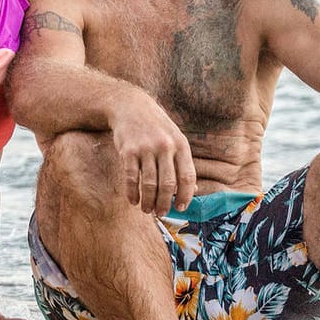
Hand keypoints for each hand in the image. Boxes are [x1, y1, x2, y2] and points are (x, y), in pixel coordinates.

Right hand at [108, 93, 196, 215]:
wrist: (130, 106)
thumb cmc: (156, 127)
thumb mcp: (175, 139)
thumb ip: (183, 163)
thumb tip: (192, 191)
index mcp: (180, 144)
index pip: (187, 176)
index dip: (185, 196)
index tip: (180, 208)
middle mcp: (165, 146)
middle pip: (167, 184)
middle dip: (164, 203)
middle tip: (161, 213)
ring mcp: (146, 148)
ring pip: (149, 184)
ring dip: (148, 202)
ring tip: (147, 210)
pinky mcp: (128, 151)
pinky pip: (131, 178)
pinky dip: (132, 193)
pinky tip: (133, 201)